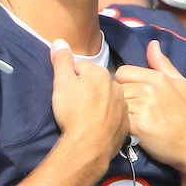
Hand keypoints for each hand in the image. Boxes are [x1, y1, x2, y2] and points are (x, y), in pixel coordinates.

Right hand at [50, 39, 129, 169]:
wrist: (88, 145)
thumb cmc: (73, 112)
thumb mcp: (61, 83)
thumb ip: (61, 60)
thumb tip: (60, 40)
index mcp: (100, 73)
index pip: (81, 69)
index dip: (70, 80)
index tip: (65, 93)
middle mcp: (116, 86)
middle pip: (95, 83)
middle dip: (85, 90)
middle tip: (74, 105)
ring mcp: (122, 106)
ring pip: (106, 99)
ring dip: (96, 104)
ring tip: (84, 117)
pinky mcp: (125, 124)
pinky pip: (113, 116)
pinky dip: (105, 118)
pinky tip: (95, 126)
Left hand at [115, 40, 185, 178]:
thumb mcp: (181, 85)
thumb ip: (162, 64)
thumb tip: (153, 43)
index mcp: (157, 77)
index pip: (122, 72)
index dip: (125, 84)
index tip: (135, 97)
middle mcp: (148, 89)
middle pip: (116, 87)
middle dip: (121, 99)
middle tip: (134, 112)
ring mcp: (143, 106)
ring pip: (115, 103)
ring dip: (120, 112)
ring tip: (134, 121)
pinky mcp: (137, 125)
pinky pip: (117, 118)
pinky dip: (121, 125)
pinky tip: (132, 130)